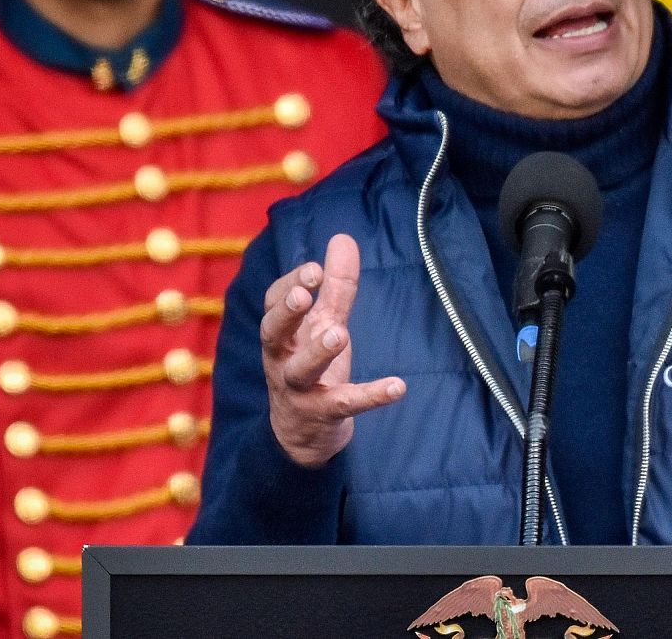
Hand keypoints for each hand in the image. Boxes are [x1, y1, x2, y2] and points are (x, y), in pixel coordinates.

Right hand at [259, 233, 404, 467]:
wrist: (301, 433)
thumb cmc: (311, 365)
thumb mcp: (323, 324)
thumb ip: (335, 286)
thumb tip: (342, 237)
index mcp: (282, 334)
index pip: (273, 304)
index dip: (289, 286)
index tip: (314, 271)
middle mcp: (282, 360)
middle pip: (273, 334)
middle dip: (286, 314)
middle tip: (304, 296)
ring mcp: (299, 390)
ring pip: (301, 371)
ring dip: (318, 352)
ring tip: (339, 334)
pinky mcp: (323, 415)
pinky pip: (346, 404)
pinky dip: (372, 395)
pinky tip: (398, 387)